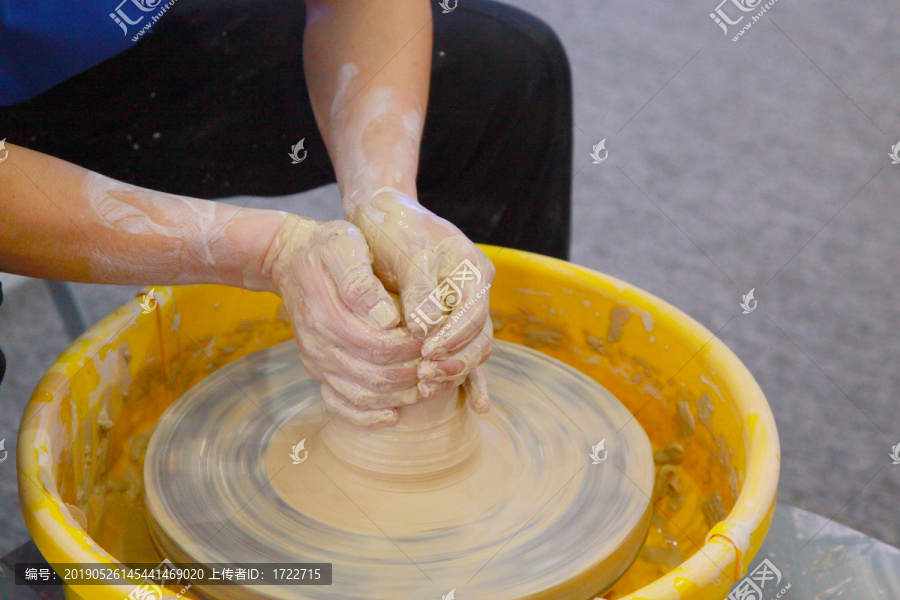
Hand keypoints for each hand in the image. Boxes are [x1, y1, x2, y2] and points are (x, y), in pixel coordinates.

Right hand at [264, 214, 422, 425]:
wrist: (291, 258)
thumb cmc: (327, 247)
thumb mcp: (344, 246)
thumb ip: (361, 282)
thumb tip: (387, 319)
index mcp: (326, 314)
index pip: (377, 345)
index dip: (410, 349)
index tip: (433, 340)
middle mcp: (318, 344)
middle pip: (373, 374)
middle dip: (411, 373)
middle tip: (440, 365)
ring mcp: (316, 361)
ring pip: (361, 394)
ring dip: (398, 395)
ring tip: (427, 384)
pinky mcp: (318, 371)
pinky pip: (339, 404)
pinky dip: (367, 415)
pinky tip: (392, 414)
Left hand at [347, 190, 494, 412]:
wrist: (381, 218)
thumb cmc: (393, 228)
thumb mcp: (405, 250)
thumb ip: (419, 288)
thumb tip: (425, 326)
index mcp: (470, 267)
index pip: (472, 311)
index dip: (453, 335)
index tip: (426, 351)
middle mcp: (473, 290)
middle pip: (479, 336)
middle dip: (454, 359)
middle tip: (425, 375)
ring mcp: (463, 309)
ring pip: (473, 349)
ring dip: (454, 371)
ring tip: (426, 386)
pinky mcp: (450, 324)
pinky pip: (466, 354)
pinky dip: (470, 379)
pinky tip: (476, 406)